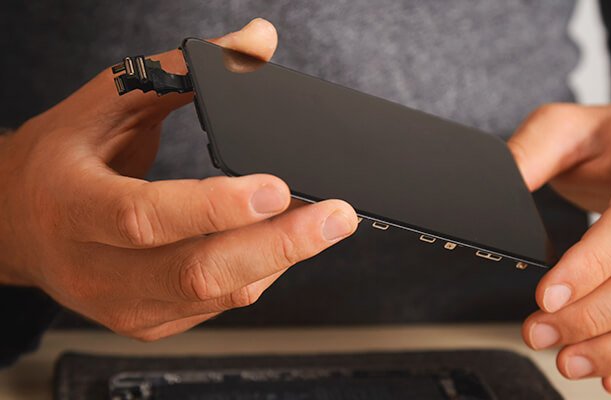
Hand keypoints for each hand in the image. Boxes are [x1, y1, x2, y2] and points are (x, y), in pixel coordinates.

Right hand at [0, 18, 357, 340]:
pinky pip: (219, 305)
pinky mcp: (150, 322)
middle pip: (197, 271)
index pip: (145, 217)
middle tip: (336, 217)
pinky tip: (281, 244)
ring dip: (281, 259)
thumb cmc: (64, 157)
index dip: (215, 207)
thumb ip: (186, 72)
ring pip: (218, 294)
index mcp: (72, 206)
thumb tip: (258, 41)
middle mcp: (93, 268)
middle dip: (279, 245)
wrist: (16, 223)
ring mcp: (123, 304)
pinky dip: (261, 272)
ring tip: (325, 225)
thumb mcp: (110, 102)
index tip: (277, 187)